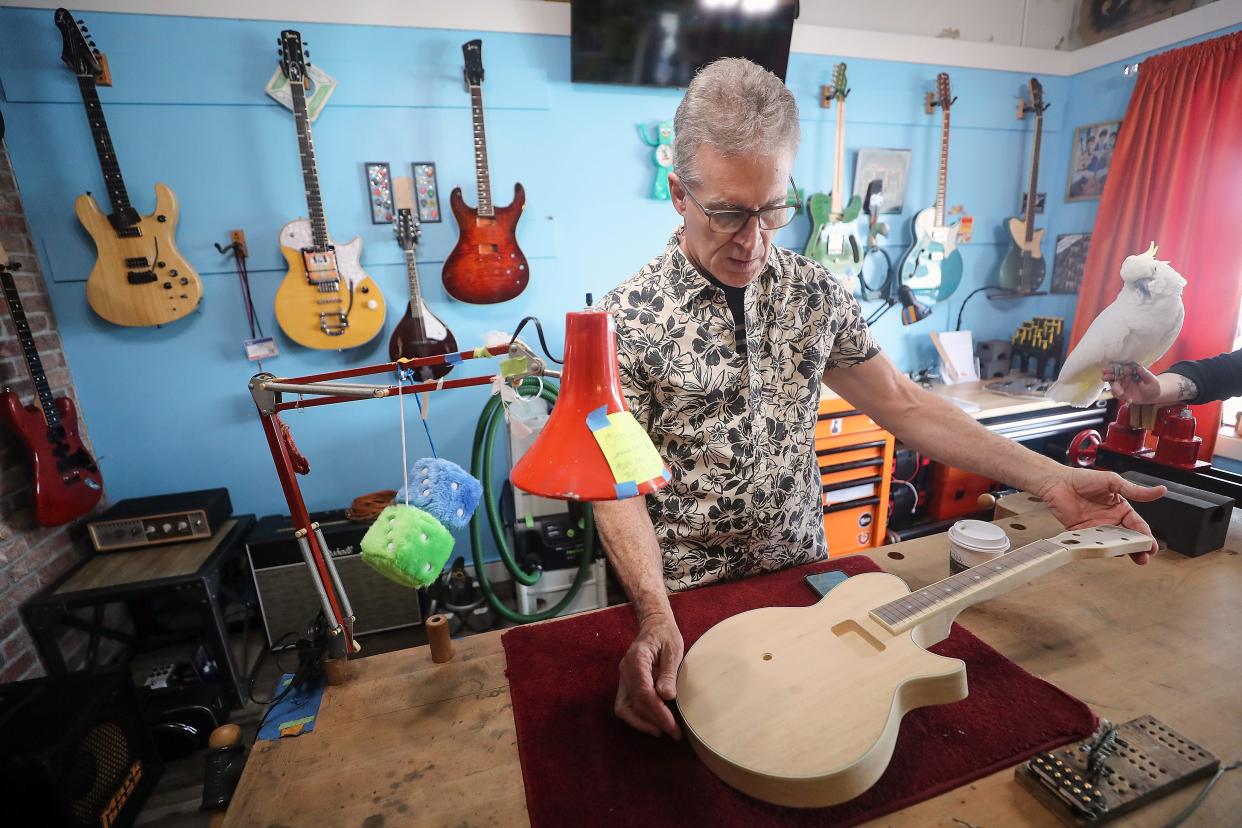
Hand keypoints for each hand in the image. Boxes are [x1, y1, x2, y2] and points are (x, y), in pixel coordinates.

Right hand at [615, 612, 682, 738]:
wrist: (655, 626)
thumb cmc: (666, 636)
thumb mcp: (673, 650)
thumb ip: (669, 672)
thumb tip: (666, 696)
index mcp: (637, 658)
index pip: (643, 691)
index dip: (657, 711)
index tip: (673, 725)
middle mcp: (626, 669)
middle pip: (634, 702)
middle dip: (653, 720)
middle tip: (674, 732)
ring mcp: (623, 677)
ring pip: (624, 707)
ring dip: (642, 723)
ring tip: (663, 731)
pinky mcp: (626, 684)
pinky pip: (625, 704)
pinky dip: (637, 717)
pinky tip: (653, 723)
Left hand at [1034, 468, 1165, 562]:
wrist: (1057, 482)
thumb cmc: (1084, 479)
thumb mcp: (1113, 482)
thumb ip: (1135, 491)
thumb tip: (1161, 490)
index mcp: (1121, 509)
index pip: (1138, 526)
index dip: (1146, 536)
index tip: (1151, 545)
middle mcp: (1111, 521)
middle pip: (1128, 539)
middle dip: (1137, 549)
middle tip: (1144, 557)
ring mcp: (1097, 529)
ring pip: (1112, 544)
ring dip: (1120, 551)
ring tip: (1126, 557)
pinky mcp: (1082, 534)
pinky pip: (1093, 544)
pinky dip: (1099, 549)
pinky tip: (1105, 552)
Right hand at [1102, 362, 1161, 403]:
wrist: (1152, 396)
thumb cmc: (1153, 386)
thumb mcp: (1152, 380)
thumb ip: (1145, 374)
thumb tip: (1139, 368)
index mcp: (1131, 371)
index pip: (1121, 368)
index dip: (1114, 369)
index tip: (1109, 370)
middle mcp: (1124, 377)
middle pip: (1114, 375)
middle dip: (1109, 376)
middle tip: (1104, 377)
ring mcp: (1122, 385)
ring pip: (1113, 385)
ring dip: (1115, 389)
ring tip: (1121, 394)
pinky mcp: (1121, 393)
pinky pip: (1116, 394)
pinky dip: (1121, 397)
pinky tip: (1129, 399)